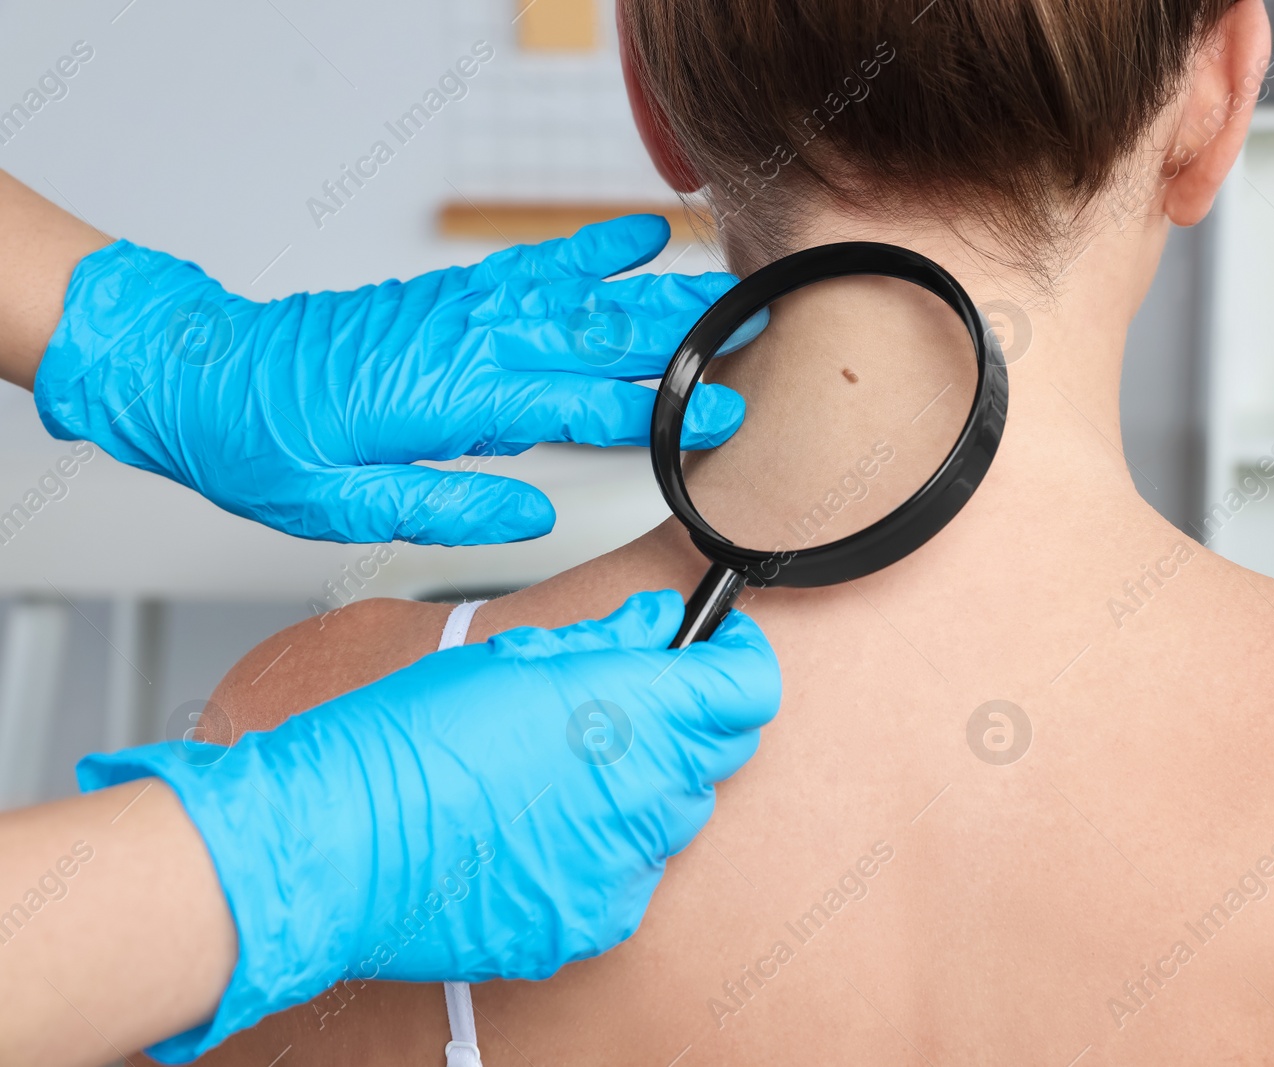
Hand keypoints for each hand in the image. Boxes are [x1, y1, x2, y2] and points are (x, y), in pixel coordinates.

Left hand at [33, 216, 759, 544]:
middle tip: (763, 335)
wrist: (204, 372)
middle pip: (600, 337)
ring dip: (658, 294)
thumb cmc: (264, 444)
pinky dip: (590, 247)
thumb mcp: (339, 505)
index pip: (583, 406)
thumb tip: (534, 515)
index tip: (727, 418)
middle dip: (688, 341)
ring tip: (728, 291)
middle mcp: (468, 343)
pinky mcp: (453, 296)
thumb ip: (445, 506)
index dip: (661, 414)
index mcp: (452, 401)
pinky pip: (534, 264)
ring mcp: (463, 310)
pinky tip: (638, 235)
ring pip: (580, 295)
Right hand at [76, 591, 780, 1062]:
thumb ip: (609, 640)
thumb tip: (661, 624)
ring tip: (561, 773)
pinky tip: (545, 830)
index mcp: (633, 714)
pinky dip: (608, 850)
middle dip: (687, 719)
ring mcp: (625, 866)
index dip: (734, 659)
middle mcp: (645, 794)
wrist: (336, 845)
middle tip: (621, 706)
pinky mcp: (595, 920)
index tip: (715, 649)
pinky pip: (634, 874)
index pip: (748, 685)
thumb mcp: (512, 658)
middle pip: (719, 750)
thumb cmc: (406, 743)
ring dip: (644, 787)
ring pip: (676, 814)